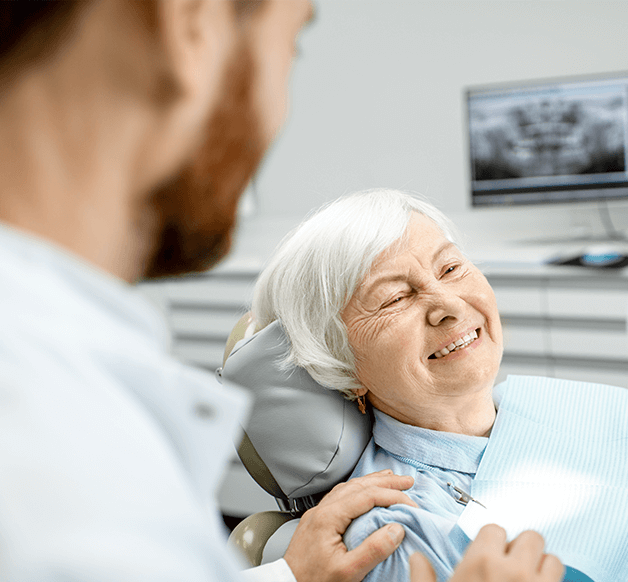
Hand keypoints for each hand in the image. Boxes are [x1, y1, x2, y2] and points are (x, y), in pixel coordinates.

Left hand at [283, 469, 416, 581]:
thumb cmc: (314, 581)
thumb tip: (396, 530)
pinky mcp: (317, 520)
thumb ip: (373, 550)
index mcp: (328, 517)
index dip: (392, 496)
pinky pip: (340, 495)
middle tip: (407, 481)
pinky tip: (364, 492)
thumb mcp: (347, 572)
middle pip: (358, 485)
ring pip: (348, 487)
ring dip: (372, 481)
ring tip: (390, 479)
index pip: (366, 496)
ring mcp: (318, 513)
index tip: (410, 504)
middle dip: (385, 481)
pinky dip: (358, 489)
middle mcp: (322, 510)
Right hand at [409, 525, 563, 581]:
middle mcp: (513, 570)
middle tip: (512, 566)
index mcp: (480, 563)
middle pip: (531, 538)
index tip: (489, 556)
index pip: (495, 529)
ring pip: (553, 560)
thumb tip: (417, 559)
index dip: (492, 542)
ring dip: (544, 568)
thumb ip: (423, 578)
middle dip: (523, 550)